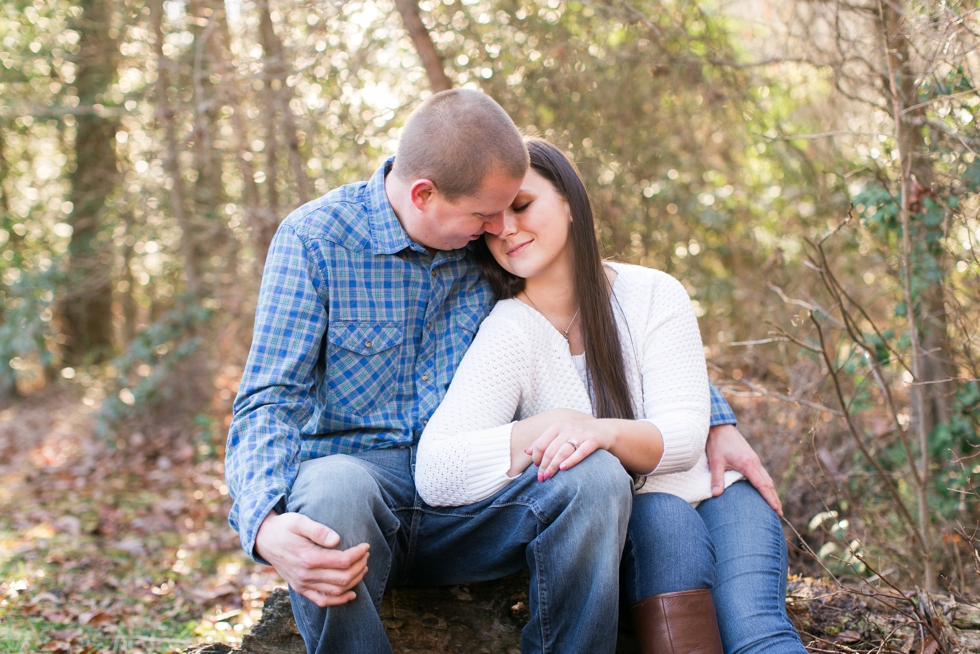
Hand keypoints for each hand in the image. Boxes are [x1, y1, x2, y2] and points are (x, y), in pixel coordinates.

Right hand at [255, 511, 369, 606]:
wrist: (264, 539)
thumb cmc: (284, 527)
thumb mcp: (299, 521)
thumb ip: (318, 530)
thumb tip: (337, 540)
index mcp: (308, 558)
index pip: (342, 561)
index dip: (358, 554)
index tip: (366, 546)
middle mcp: (306, 575)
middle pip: (343, 578)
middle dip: (360, 566)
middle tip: (366, 555)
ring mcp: (302, 584)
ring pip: (336, 591)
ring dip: (354, 581)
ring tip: (363, 568)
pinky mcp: (300, 588)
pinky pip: (322, 600)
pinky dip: (339, 600)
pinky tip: (352, 594)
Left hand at [525, 418, 607, 480]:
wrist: (605, 430)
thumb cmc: (578, 433)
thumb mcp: (561, 433)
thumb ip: (544, 441)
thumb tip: (526, 451)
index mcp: (558, 426)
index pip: (541, 443)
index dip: (536, 457)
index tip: (536, 466)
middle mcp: (568, 428)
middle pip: (550, 450)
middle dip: (544, 465)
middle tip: (540, 477)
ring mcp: (581, 434)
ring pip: (562, 452)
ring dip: (553, 466)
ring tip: (548, 476)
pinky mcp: (593, 440)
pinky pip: (580, 452)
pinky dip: (570, 461)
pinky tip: (563, 468)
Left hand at [706, 424, 782, 515]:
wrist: (720, 426)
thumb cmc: (717, 443)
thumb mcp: (715, 461)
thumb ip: (716, 479)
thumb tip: (716, 495)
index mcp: (748, 464)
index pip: (762, 485)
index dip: (770, 499)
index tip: (777, 510)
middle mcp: (754, 462)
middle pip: (768, 484)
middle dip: (774, 498)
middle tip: (780, 513)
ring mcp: (754, 459)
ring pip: (767, 478)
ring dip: (772, 491)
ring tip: (775, 504)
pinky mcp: (751, 457)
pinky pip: (762, 473)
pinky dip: (766, 484)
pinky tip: (764, 489)